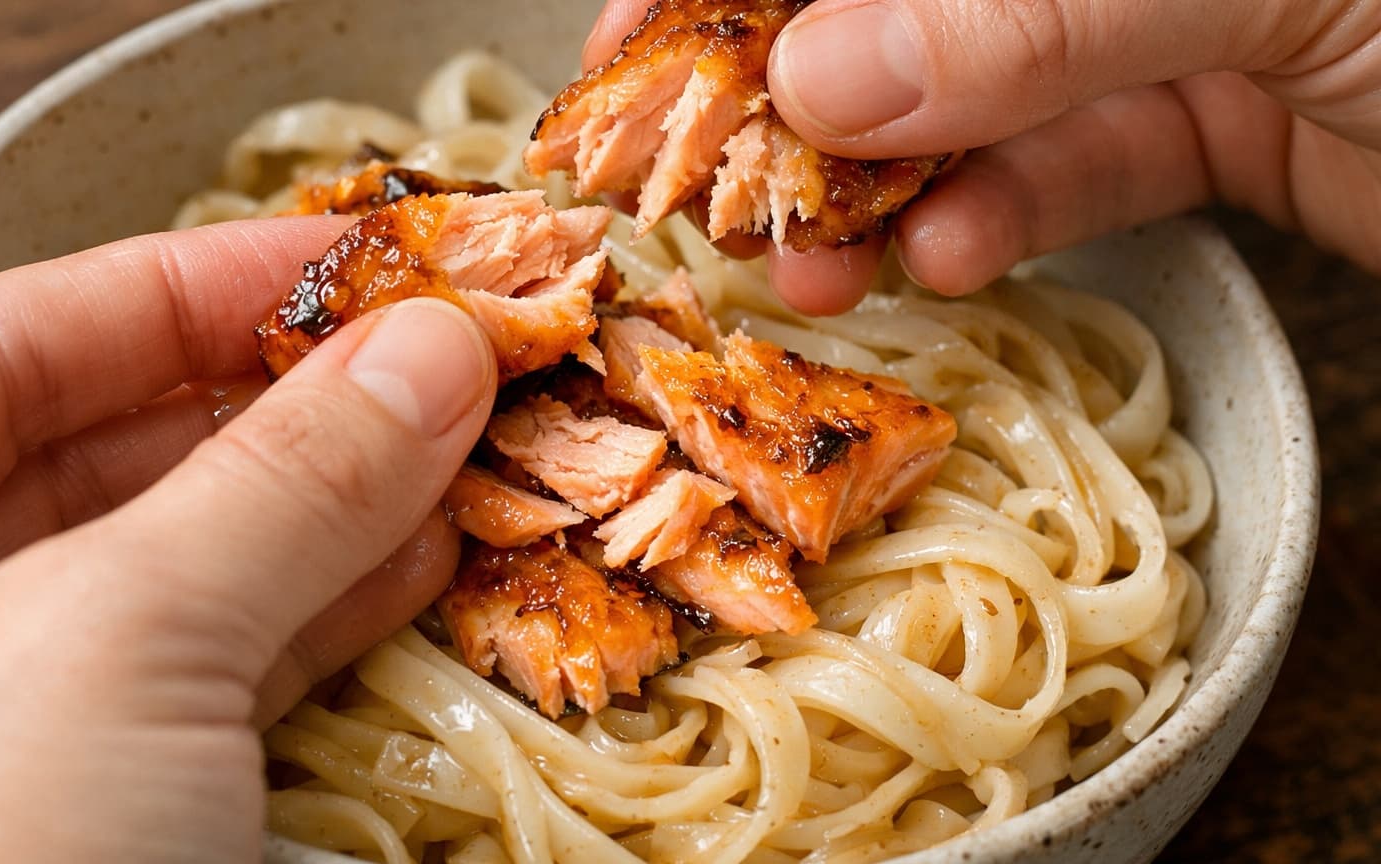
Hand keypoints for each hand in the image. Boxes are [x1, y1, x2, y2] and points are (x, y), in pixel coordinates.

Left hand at [0, 219, 494, 861]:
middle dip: (286, 399)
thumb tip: (440, 349)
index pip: (4, 342)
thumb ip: (286, 483)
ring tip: (455, 448)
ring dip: (332, 504)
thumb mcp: (119, 640)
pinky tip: (419, 560)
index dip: (188, 283)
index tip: (349, 258)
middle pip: (108, 446)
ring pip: (183, 562)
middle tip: (433, 358)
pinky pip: (216, 669)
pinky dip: (323, 612)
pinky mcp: (99, 804)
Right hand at [587, 0, 1380, 310]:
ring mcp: (1181, 13)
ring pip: (982, 92)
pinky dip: (1007, 218)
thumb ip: (1041, 12)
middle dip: (802, 90)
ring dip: (887, 180)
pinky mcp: (1228, 117)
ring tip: (820, 254)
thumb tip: (829, 71)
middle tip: (721, 184)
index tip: (643, 43)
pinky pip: (1081, 166)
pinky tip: (954, 254)